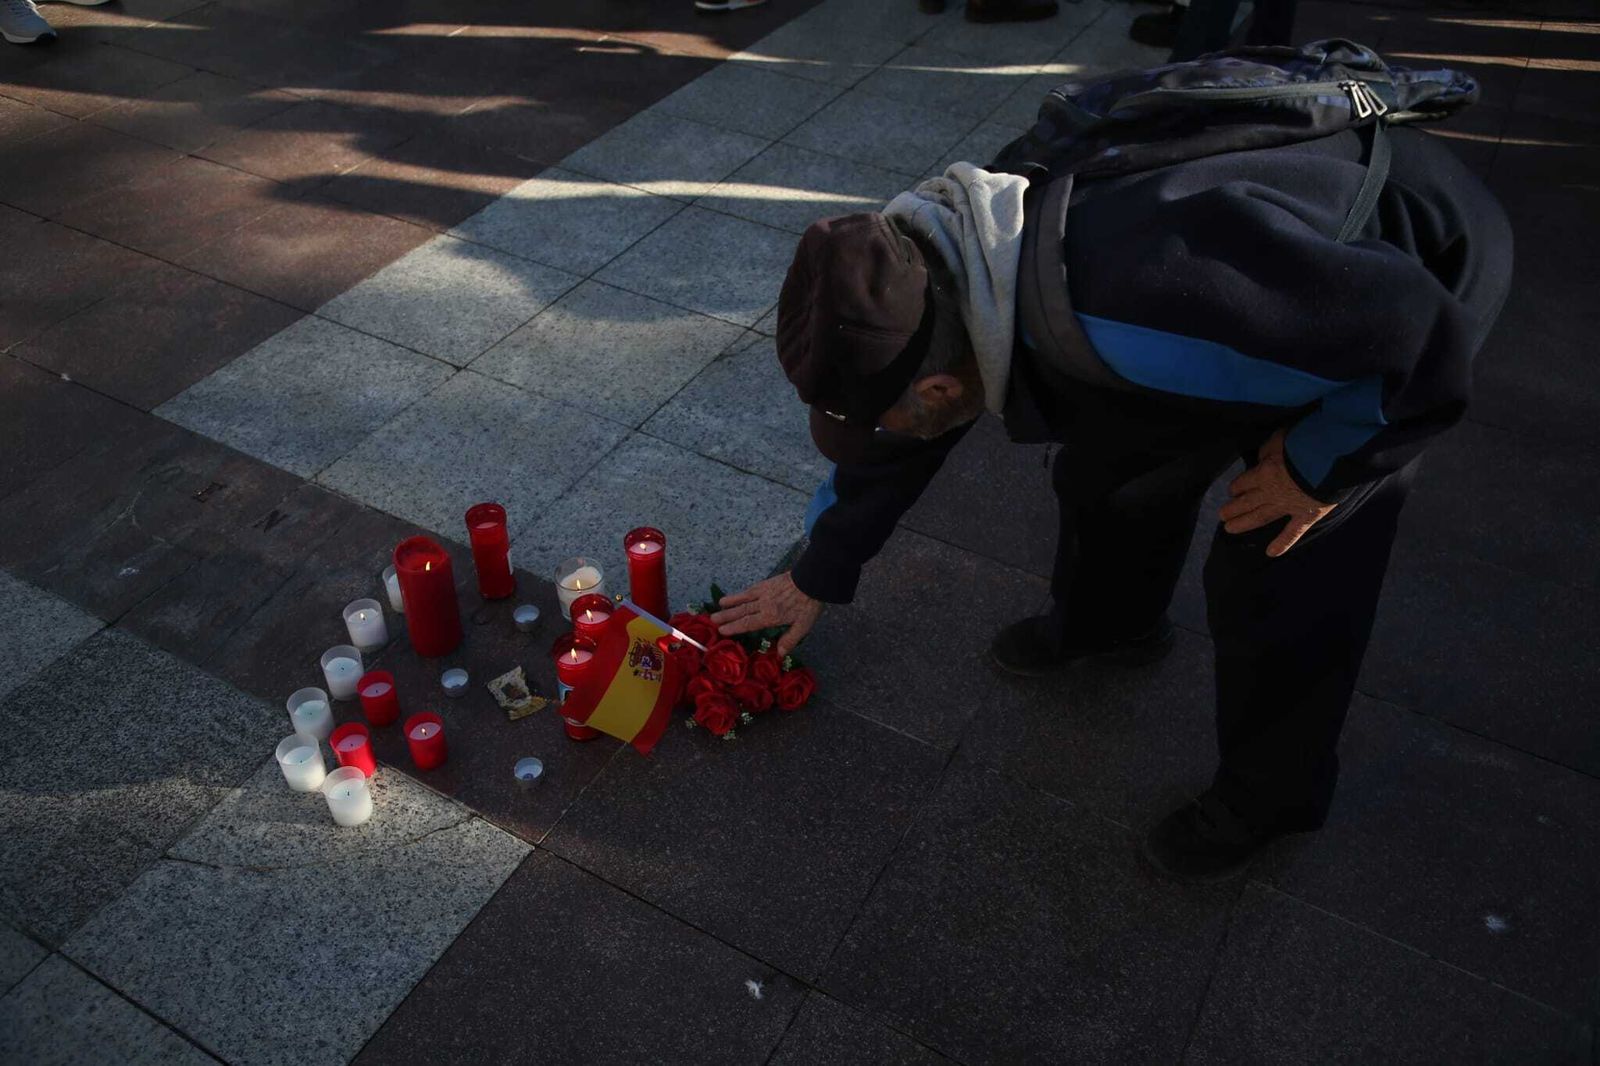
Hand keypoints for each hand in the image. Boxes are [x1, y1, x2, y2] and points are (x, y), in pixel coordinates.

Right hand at [709, 572, 821, 656]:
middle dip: (726, 616)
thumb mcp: (803, 626)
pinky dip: (742, 593)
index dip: (734, 627)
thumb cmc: (808, 604)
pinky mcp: (767, 583)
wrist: (812, 580)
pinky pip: (751, 589)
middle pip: (742, 611)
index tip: (721, 630)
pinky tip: (737, 595)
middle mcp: (763, 604)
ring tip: (718, 605)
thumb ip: (790, 639)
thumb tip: (779, 654)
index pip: (748, 623)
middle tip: (711, 620)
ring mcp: (764, 592)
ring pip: (744, 599)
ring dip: (730, 602)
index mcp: (771, 616)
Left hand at [1219, 429, 1335, 556]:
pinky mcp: (1306, 516)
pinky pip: (1292, 532)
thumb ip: (1267, 450)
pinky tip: (1271, 553)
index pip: (1243, 483)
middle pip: (1245, 503)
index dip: (1236, 487)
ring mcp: (1287, 506)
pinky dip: (1283, 543)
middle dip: (1232, 508)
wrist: (1330, 459)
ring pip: (1260, 517)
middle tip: (1222, 515)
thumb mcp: (1279, 439)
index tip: (1233, 491)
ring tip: (1229, 529)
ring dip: (1244, 524)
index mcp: (1263, 474)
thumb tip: (1261, 458)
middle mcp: (1270, 493)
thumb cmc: (1305, 443)